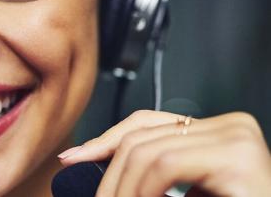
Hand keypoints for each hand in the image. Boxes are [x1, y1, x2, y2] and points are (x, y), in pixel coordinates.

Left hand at [58, 110, 270, 196]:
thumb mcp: (187, 191)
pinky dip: (144, 190)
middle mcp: (230, 125)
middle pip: (143, 136)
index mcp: (217, 130)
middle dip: (109, 171)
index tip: (73, 157)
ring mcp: (236, 138)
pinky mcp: (238, 160)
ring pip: (148, 151)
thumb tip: (105, 171)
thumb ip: (159, 175)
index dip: (105, 139)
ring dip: (124, 188)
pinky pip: (167, 165)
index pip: (146, 122)